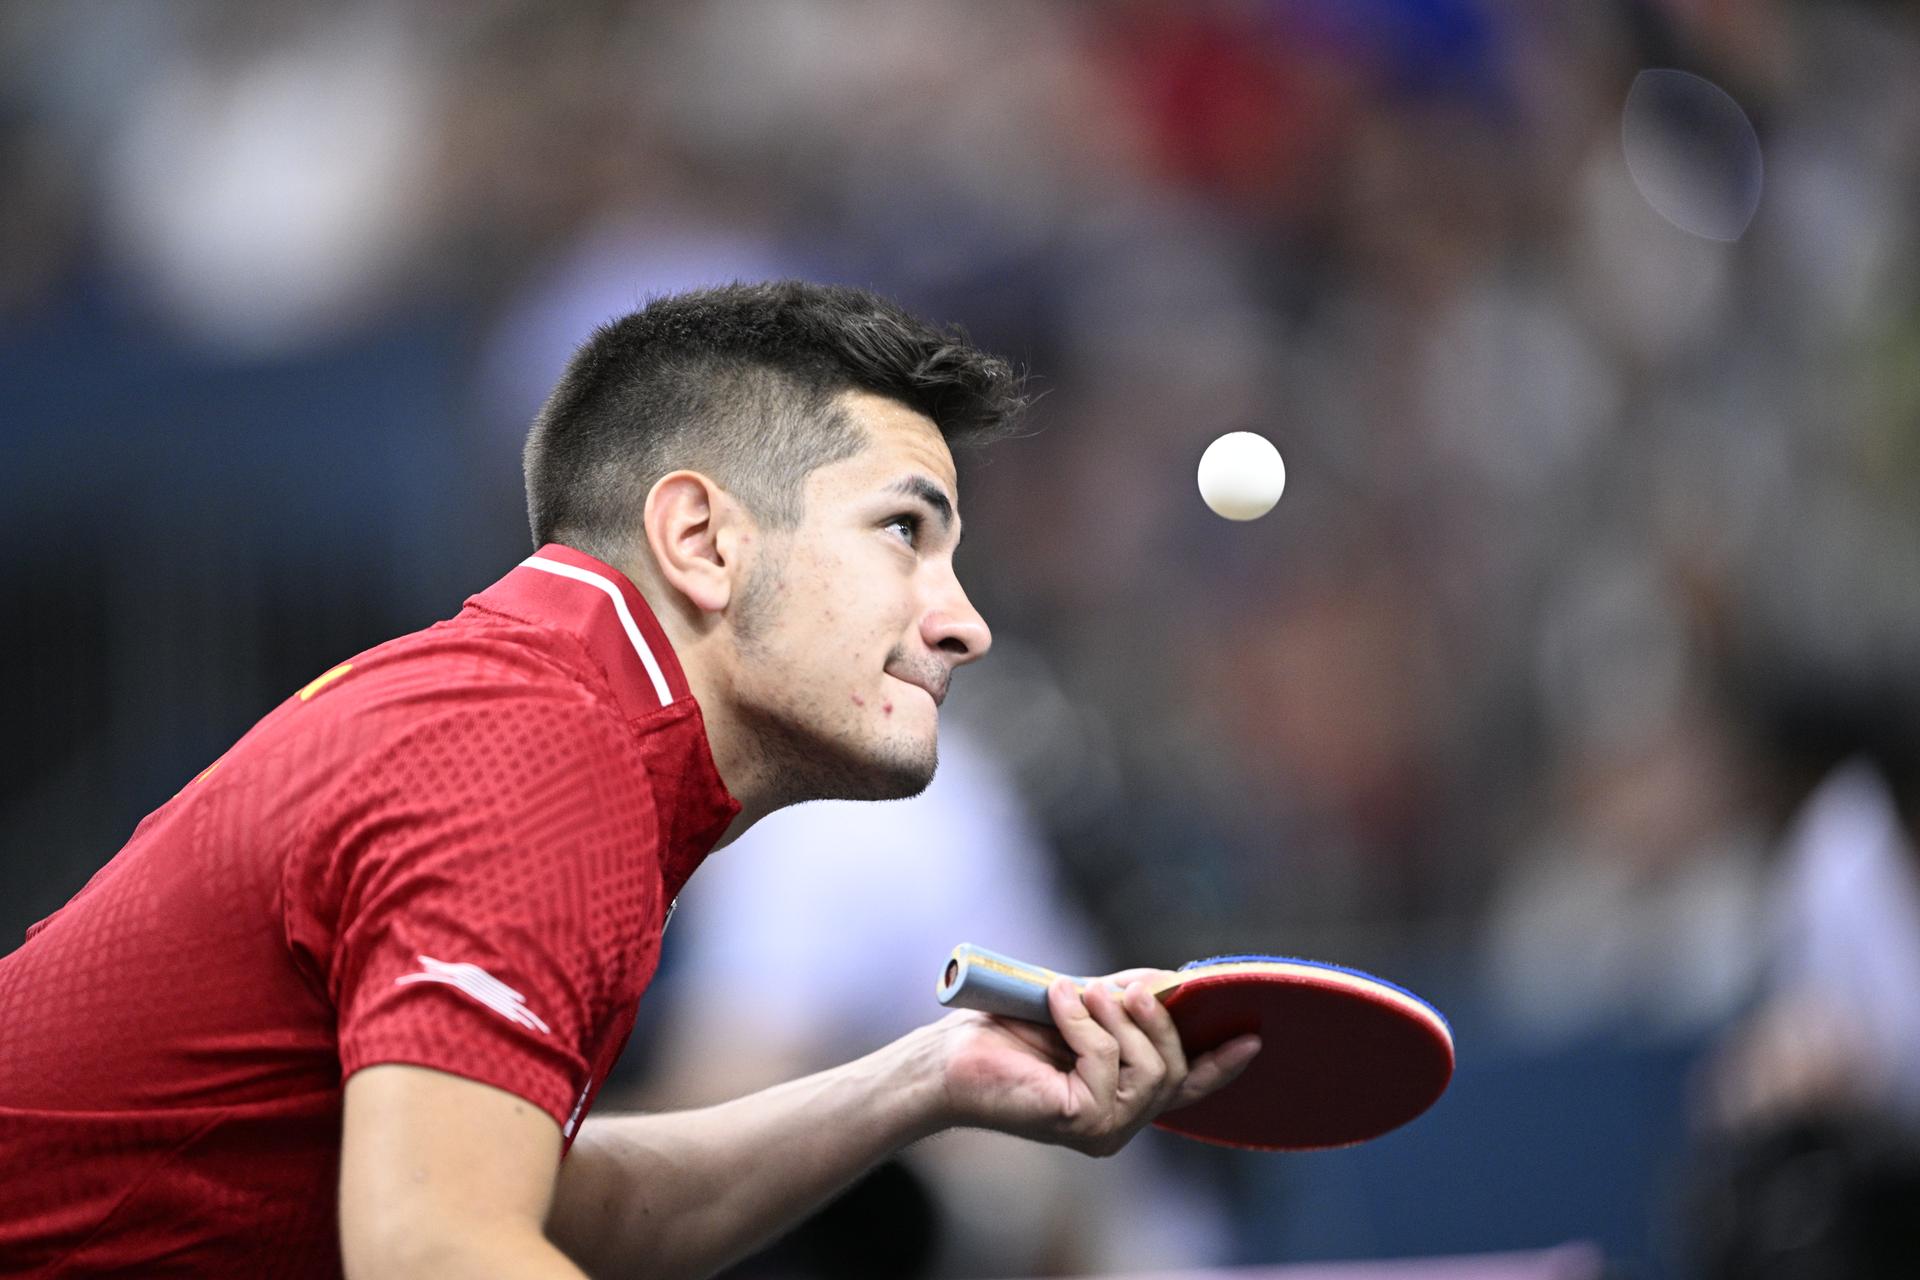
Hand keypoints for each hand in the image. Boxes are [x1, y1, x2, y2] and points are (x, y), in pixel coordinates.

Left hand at [929, 970, 1261, 1155]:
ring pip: (1151, 1068)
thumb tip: (1174, 983)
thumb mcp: (1082, 1006)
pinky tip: (1057, 1003)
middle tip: (1123, 987)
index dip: (1221, 1066)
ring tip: (1080, 994)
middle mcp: (1119, 1123)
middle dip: (1156, 1020)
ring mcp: (1104, 1131)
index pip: (1184, 1087)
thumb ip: (1127, 1001)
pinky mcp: (1082, 1124)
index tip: (1253, 1040)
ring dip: (1118, 1019)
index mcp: (1121, 1095)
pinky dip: (1085, 1023)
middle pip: (1174, 1069)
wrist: (949, 1058)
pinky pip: (1108, 1061)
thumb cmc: (1007, 1032)